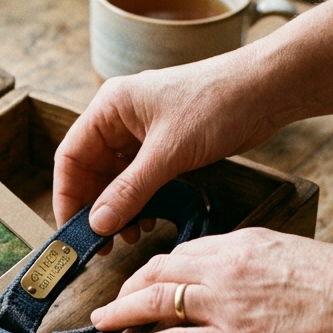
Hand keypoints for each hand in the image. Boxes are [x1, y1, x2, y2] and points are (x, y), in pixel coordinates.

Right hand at [53, 51, 281, 237]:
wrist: (265, 90)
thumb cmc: (216, 103)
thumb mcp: (168, 152)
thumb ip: (130, 190)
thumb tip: (98, 224)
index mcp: (110, 107)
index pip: (71, 157)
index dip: (68, 196)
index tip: (73, 231)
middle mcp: (120, 118)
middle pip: (91, 171)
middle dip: (97, 208)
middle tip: (104, 243)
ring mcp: (143, 132)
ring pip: (116, 179)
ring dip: (120, 209)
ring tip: (132, 234)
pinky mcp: (165, 145)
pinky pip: (140, 179)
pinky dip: (141, 201)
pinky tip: (149, 220)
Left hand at [90, 228, 332, 332]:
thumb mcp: (298, 258)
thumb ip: (263, 268)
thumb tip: (250, 285)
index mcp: (244, 242)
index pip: (185, 252)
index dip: (156, 269)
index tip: (145, 281)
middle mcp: (225, 267)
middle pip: (158, 271)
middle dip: (128, 287)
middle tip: (112, 302)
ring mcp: (225, 304)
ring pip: (153, 303)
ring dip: (119, 313)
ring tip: (100, 324)